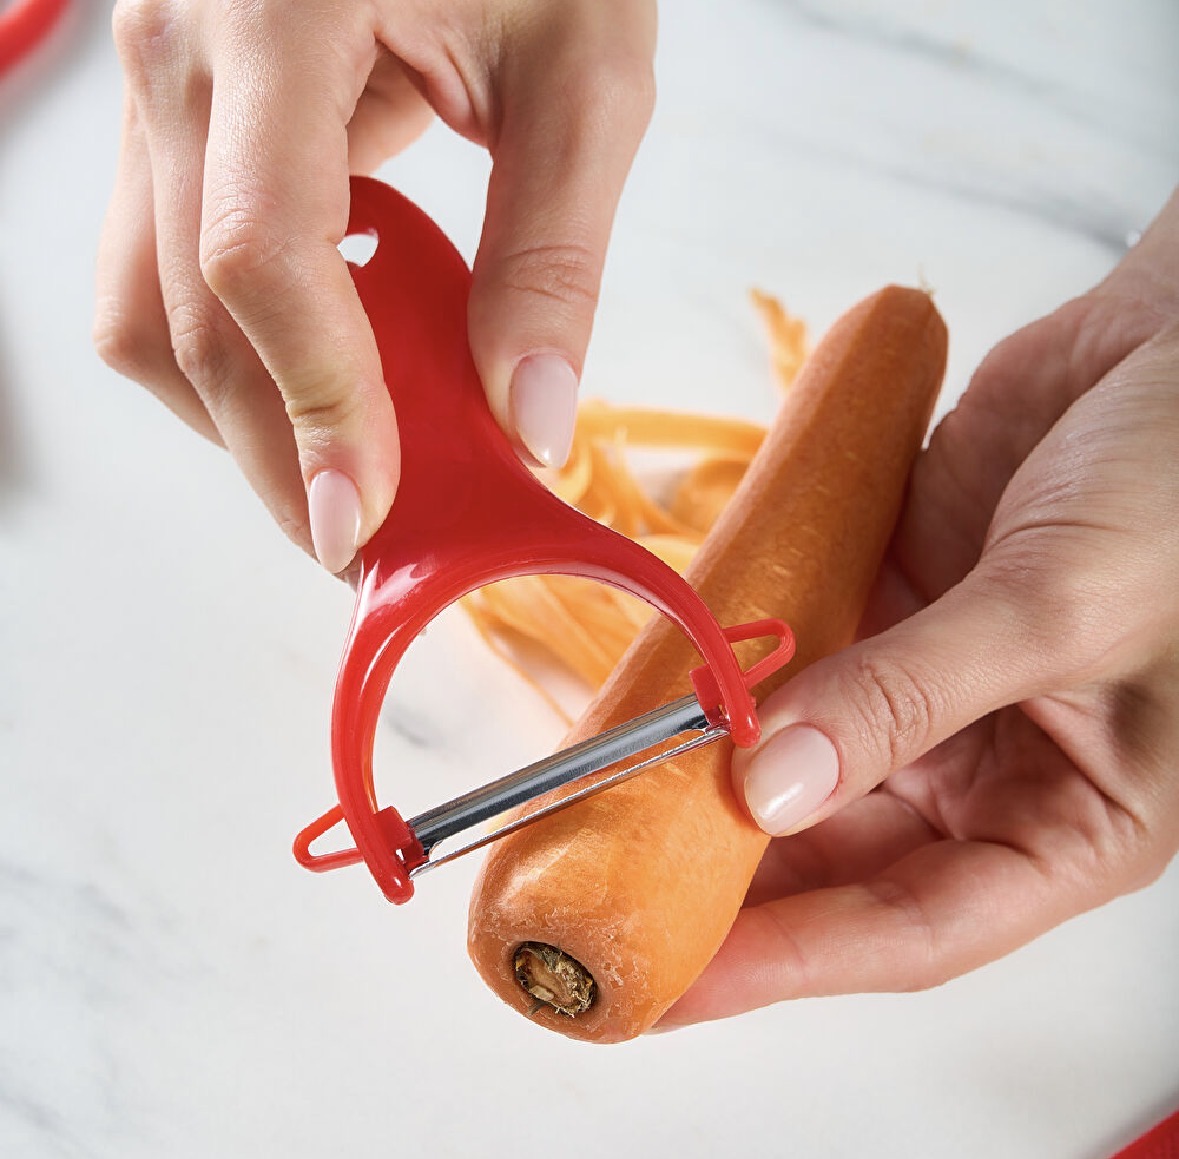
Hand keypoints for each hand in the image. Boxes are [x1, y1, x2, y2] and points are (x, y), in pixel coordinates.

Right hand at [94, 0, 655, 572]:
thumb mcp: (582, 73)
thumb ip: (554, 253)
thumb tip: (531, 421)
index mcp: (276, 8)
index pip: (261, 253)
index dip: (316, 402)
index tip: (366, 514)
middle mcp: (180, 47)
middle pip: (189, 311)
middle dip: (275, 450)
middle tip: (360, 537)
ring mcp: (157, 82)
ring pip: (147, 309)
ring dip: (242, 416)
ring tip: (342, 475)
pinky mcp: (173, 119)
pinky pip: (161, 272)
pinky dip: (234, 355)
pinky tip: (317, 381)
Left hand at [664, 189, 1178, 1027]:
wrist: (1167, 345)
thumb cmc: (1177, 484)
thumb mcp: (1060, 608)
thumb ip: (911, 695)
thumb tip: (773, 784)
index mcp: (1069, 819)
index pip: (910, 927)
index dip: (788, 962)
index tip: (671, 988)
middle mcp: (985, 766)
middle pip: (833, 855)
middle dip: (722, 875)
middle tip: (608, 892)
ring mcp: (920, 685)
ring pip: (794, 763)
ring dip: (705, 778)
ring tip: (602, 803)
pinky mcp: (878, 607)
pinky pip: (786, 660)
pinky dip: (724, 676)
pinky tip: (653, 691)